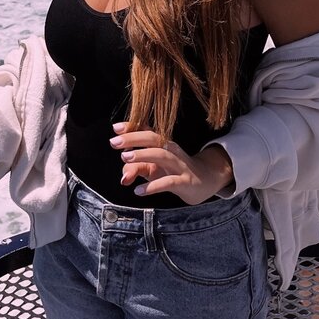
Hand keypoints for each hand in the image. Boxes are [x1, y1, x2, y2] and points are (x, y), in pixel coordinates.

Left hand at [110, 124, 234, 203]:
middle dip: (133, 138)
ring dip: (143, 154)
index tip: (115, 128)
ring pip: (162, 155)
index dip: (132, 127)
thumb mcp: (151, 169)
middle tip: (114, 142)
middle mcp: (171, 150)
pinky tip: (138, 191)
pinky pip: (168, 182)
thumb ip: (134, 169)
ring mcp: (179, 165)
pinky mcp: (184, 182)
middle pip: (154, 138)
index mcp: (163, 144)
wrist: (204, 182)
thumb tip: (122, 178)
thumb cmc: (172, 172)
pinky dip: (152, 186)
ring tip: (125, 158)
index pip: (147, 131)